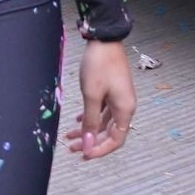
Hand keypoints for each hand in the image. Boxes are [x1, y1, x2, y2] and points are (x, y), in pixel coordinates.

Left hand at [64, 39, 135, 160]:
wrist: (104, 39)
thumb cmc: (99, 65)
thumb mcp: (92, 96)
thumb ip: (91, 122)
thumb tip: (89, 144)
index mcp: (125, 110)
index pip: (116, 140)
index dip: (100, 150)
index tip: (83, 154)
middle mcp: (125, 106)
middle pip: (109, 133)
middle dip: (91, 142)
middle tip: (72, 148)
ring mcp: (119, 98)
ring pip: (103, 122)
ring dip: (88, 130)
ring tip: (69, 136)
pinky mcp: (112, 91)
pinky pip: (102, 111)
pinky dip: (90, 117)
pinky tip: (77, 120)